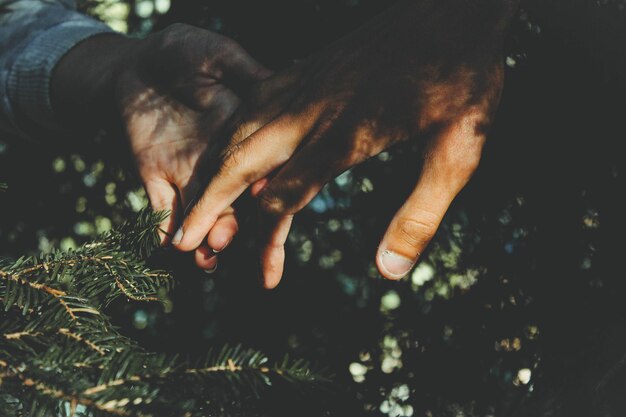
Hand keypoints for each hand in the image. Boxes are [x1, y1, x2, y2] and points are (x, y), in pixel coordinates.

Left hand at [51, 24, 269, 270]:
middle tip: (225, 241)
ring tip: (204, 259)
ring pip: (200, 212)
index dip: (265, 190)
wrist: (138, 62)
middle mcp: (219, 161)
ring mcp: (187, 172)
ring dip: (203, 237)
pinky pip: (159, 206)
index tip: (266, 205)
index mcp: (241, 134)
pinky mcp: (153, 174)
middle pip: (233, 201)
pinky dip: (162, 227)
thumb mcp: (220, 56)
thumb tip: (276, 84)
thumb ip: (245, 73)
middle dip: (232, 226)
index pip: (260, 168)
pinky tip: (167, 246)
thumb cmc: (185, 52)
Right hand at [173, 0, 518, 285]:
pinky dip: (233, 134)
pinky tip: (229, 149)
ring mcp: (307, 83)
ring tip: (195, 202)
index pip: (286, 191)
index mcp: (351, 132)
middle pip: (243, 157)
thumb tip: (389, 273)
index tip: (251, 266)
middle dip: (209, 201)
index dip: (264, 233)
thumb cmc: (463, 79)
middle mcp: (316, 108)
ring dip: (213, 169)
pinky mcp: (309, 69)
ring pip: (241, 129)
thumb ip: (420, 214)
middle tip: (182, 238)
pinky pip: (255, 103)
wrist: (452, 8)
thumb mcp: (458, 151)